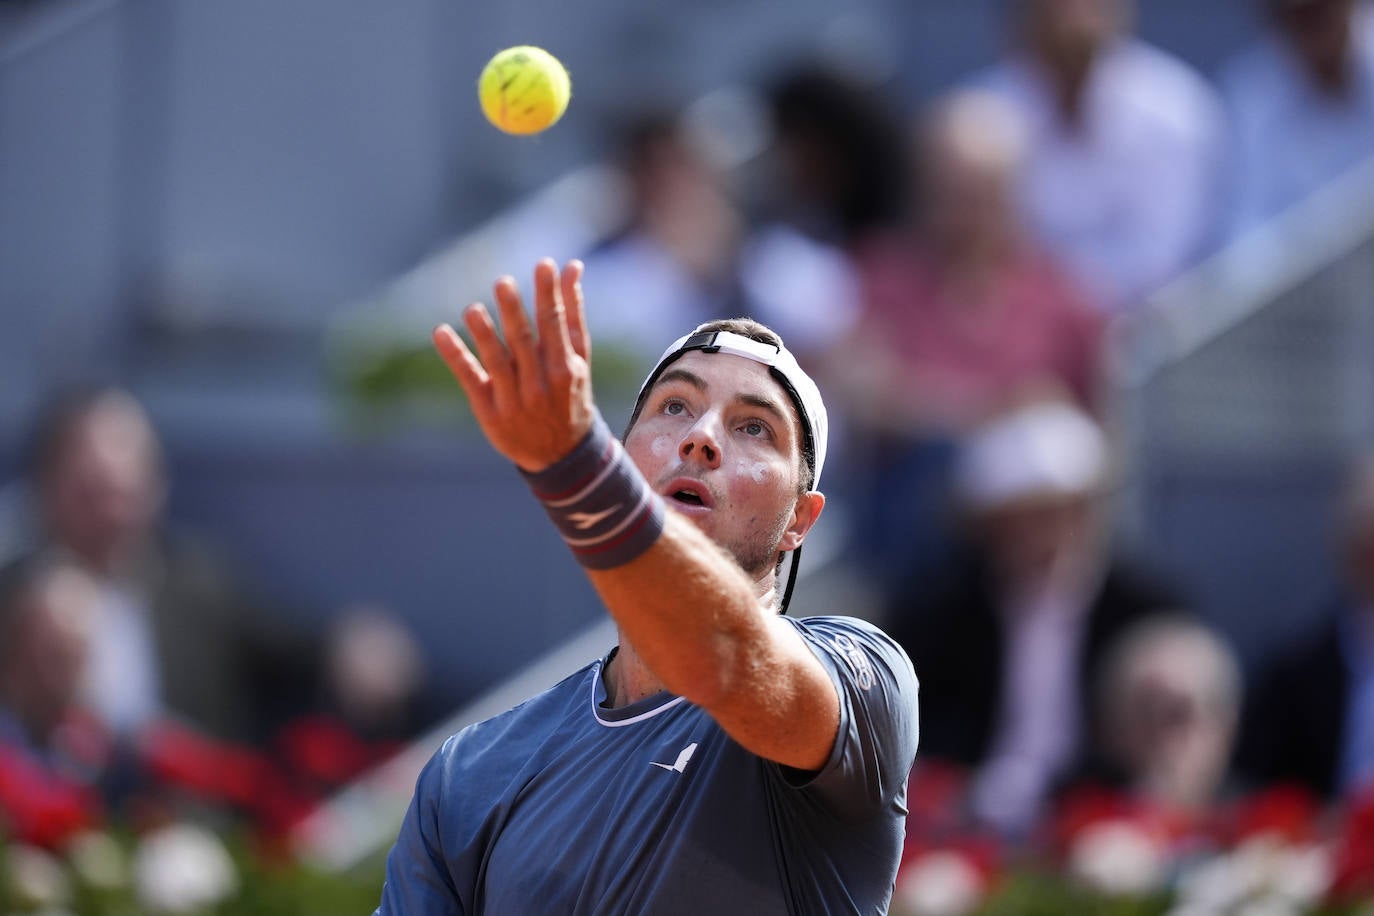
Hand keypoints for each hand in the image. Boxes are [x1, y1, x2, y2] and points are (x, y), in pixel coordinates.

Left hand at [433, 258, 593, 471]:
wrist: (561, 454)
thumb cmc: (568, 394)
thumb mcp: (578, 359)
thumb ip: (573, 313)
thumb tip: (572, 266)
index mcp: (565, 367)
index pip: (556, 324)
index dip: (550, 294)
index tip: (544, 265)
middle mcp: (540, 383)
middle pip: (524, 342)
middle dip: (514, 313)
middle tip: (503, 284)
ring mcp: (514, 399)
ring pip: (497, 362)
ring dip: (484, 335)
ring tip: (472, 310)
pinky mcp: (489, 411)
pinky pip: (470, 379)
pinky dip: (456, 356)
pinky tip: (441, 333)